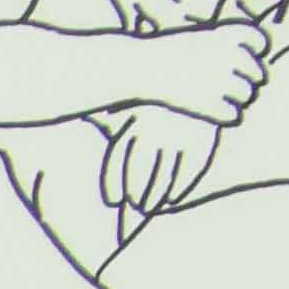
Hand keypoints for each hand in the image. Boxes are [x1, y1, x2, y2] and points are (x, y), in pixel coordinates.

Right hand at [88, 28, 253, 124]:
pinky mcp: (211, 103)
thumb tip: (253, 68)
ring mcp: (221, 80)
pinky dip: (227, 116)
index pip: (259, 42)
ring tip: (222, 99)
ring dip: (239, 100)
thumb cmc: (164, 52)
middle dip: (248, 81)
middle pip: (258, 73)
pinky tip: (215, 113)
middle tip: (234, 87)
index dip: (257, 51)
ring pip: (248, 95)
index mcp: (226, 35)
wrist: (138, 66)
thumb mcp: (197, 38)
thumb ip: (225, 47)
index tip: (247, 58)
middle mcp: (229, 55)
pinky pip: (234, 115)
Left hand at [96, 99, 224, 239]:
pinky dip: (180, 189)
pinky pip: (188, 172)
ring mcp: (178, 134)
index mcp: (133, 119)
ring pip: (163, 176)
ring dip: (155, 197)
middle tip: (136, 207)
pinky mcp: (201, 139)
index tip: (113, 201)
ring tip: (151, 208)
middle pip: (138, 172)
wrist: (201, 80)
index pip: (117, 158)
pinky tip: (173, 199)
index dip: (113, 183)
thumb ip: (108, 115)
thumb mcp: (133, 102)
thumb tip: (87, 116)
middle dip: (136, 194)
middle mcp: (154, 128)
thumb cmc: (156, 100)